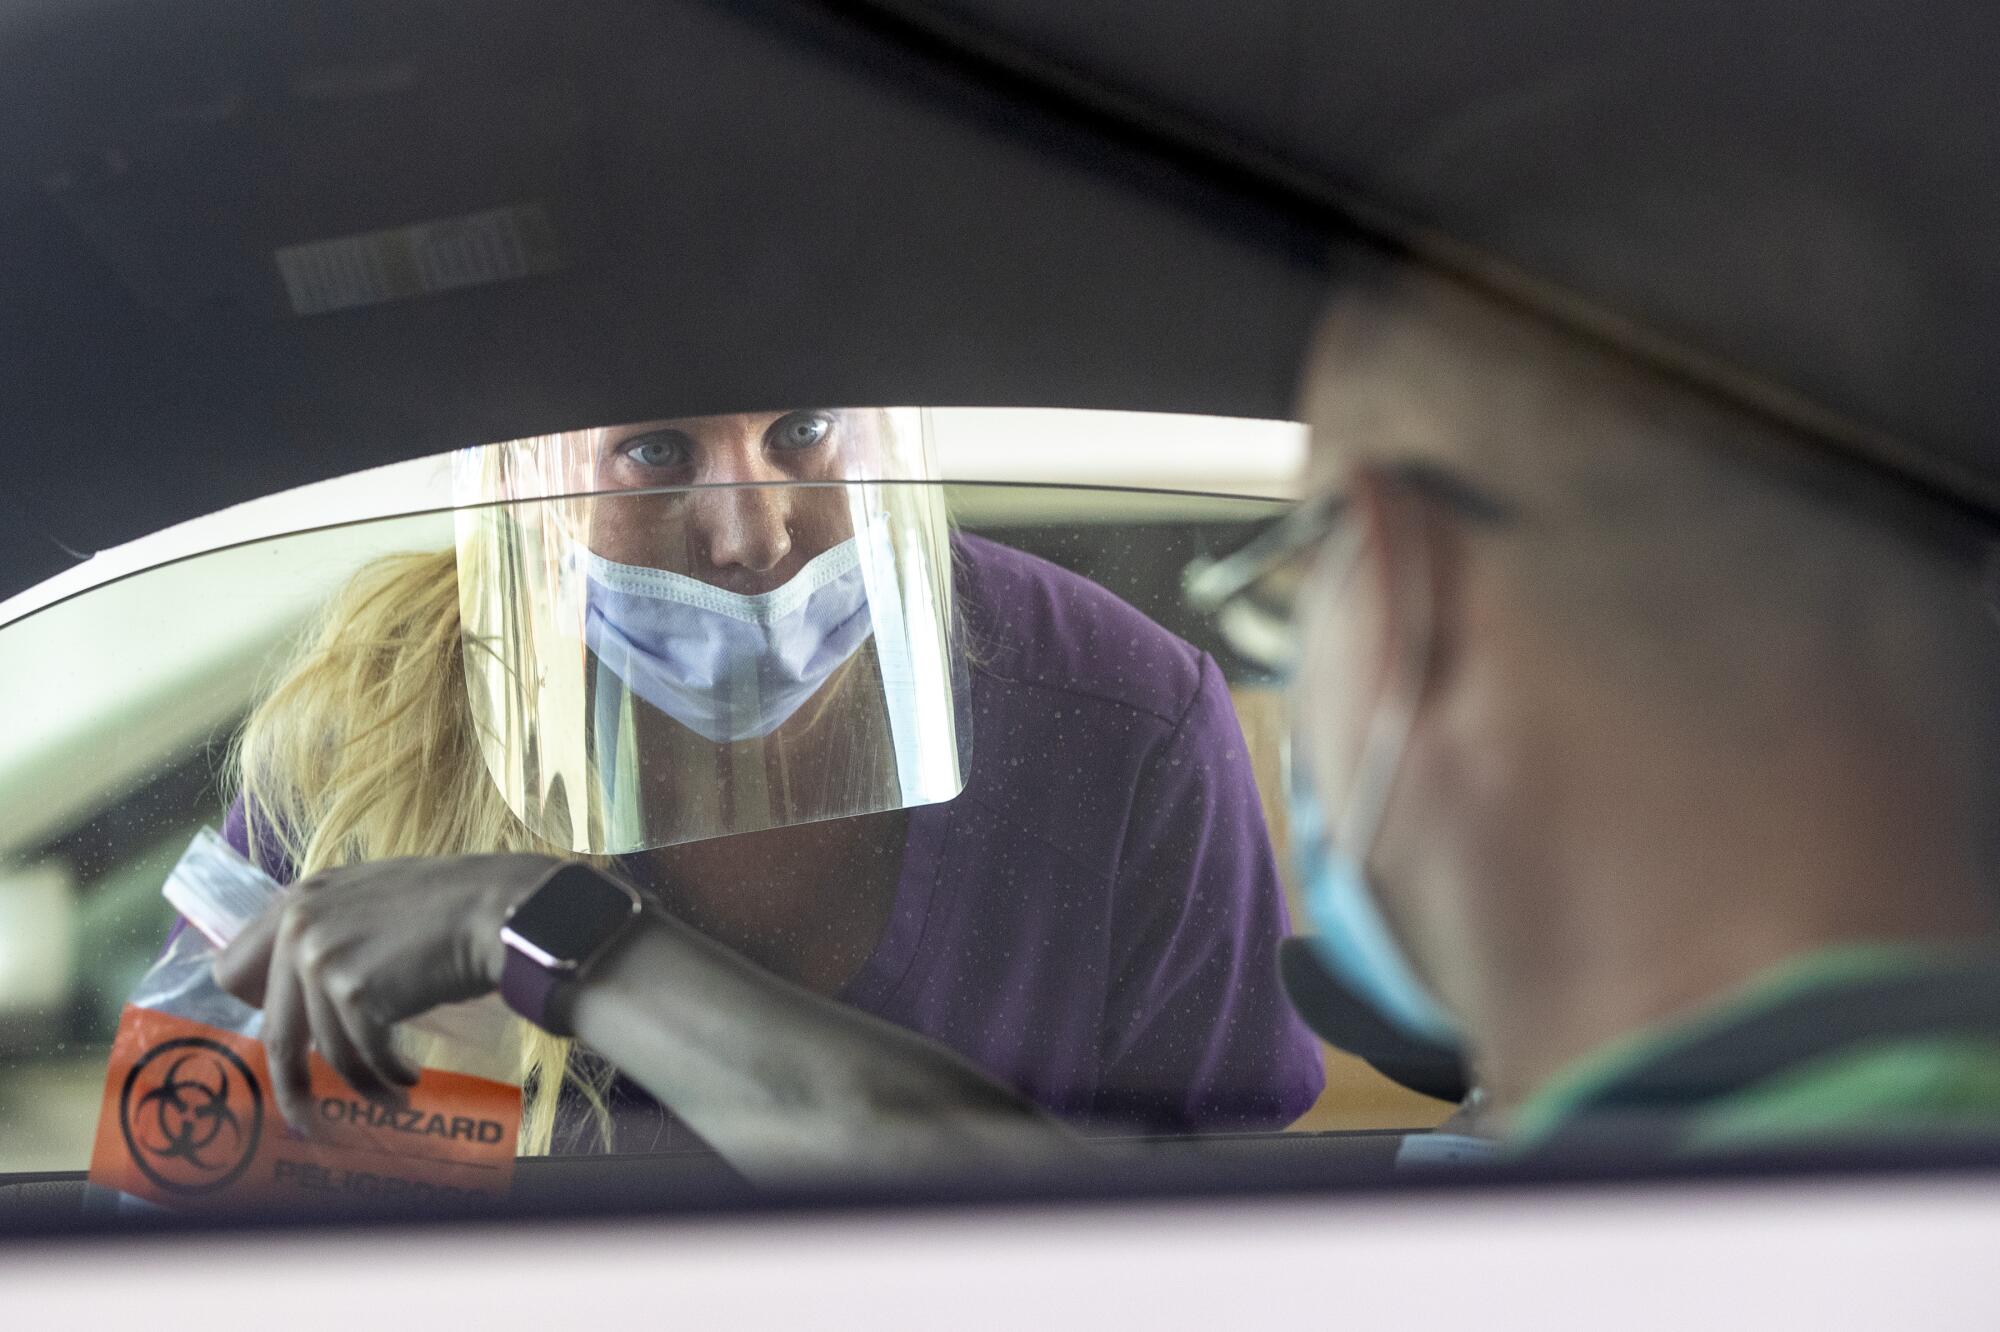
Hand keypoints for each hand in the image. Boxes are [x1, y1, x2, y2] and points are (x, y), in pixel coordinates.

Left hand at [213, 853, 558, 1128]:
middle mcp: (299, 926)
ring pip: (327, 1053)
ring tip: (392, 1098)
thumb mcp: (376, 900)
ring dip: (362, 1085)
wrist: (499, 908)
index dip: (260, 1016)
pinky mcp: (353, 991)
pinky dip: (388, 1077)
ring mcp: (322, 958)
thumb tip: (312, 996)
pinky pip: (363, 1056)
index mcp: (301, 901)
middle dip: (294, 1086)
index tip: (284, 1048)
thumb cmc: (455, 906)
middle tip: (308, 1120)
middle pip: (277, 1030)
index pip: (234, 970)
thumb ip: (334, 933)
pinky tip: (409, 1080)